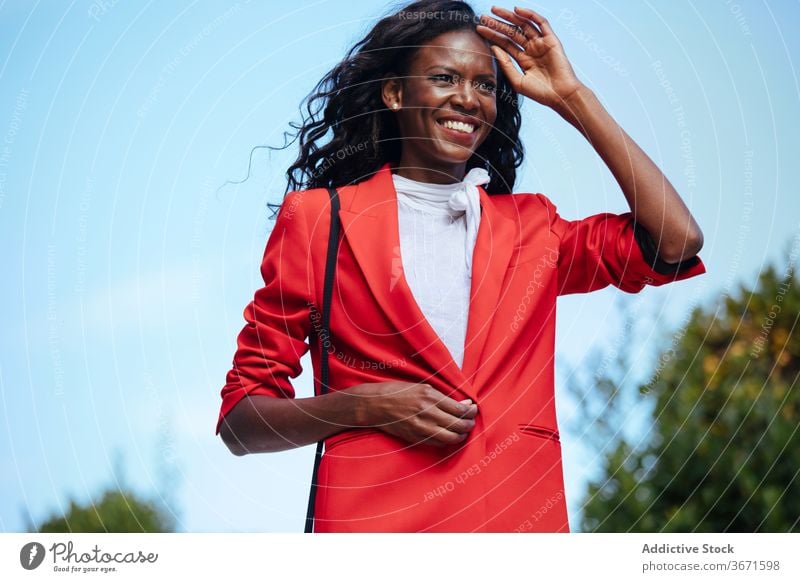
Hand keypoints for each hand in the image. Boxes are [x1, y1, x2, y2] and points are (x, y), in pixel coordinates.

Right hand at [347, 381, 477, 446]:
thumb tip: (465, 404)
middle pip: (458, 425)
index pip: (459, 409)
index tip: (474, 410)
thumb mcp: (422, 388)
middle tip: (471, 421)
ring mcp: (421, 427)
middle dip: (469, 424)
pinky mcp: (416, 437)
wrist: (375, 405)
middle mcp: (427, 413)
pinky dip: (447, 440)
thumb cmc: (398, 392)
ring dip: (461, 435)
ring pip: (451, 437)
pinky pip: (438, 442)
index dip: (471, 411)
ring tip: (462, 430)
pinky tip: (449, 434)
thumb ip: (444, 398)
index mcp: (429, 397)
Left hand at [476, 5, 583, 109]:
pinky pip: (541, 22)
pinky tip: (516, 10)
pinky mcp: (551, 39)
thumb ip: (506, 64)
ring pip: (523, 25)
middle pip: (512, 32)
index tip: (479, 29)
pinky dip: (529, 14)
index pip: (505, 43)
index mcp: (523, 59)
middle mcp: (532, 49)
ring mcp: (541, 43)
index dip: (492, 35)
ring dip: (509, 16)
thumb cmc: (540, 93)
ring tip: (494, 10)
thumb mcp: (517, 80)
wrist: (560, 96)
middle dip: (497, 24)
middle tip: (483, 17)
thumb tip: (493, 48)